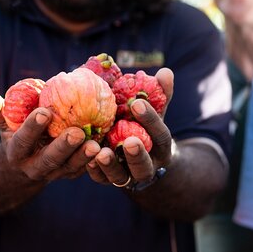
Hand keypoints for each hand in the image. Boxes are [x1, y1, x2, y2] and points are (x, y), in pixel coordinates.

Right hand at [0, 87, 101, 180]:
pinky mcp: (70, 174)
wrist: (21, 168)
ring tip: (96, 144)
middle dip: (63, 147)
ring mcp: (54, 173)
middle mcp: (34, 166)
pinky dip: (94, 162)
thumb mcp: (3, 123)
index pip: (23, 141)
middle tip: (76, 132)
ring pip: (69, 167)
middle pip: (49, 159)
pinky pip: (84, 170)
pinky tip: (107, 149)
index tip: (43, 112)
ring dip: (83, 157)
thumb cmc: (14, 136)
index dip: (32, 128)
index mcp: (16, 152)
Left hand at [86, 68, 174, 188]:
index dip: (150, 119)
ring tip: (102, 153)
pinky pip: (102, 179)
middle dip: (137, 154)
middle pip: (144, 164)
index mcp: (160, 147)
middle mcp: (147, 165)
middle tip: (130, 141)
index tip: (138, 103)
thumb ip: (160, 94)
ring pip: (122, 176)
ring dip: (111, 165)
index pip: (160, 134)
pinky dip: (95, 171)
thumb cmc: (147, 127)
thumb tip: (166, 72)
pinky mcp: (109, 179)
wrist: (142, 159)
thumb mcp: (156, 112)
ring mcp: (128, 176)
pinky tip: (87, 160)